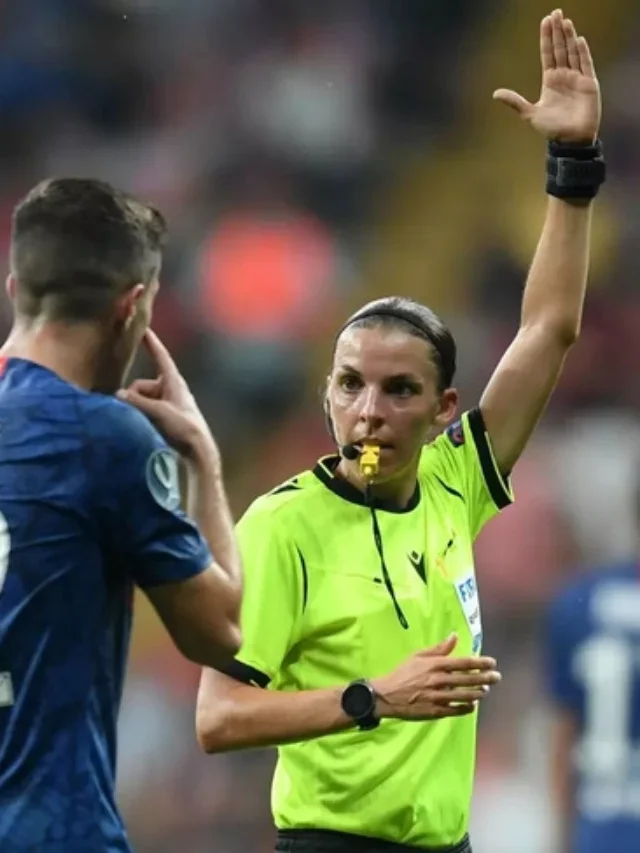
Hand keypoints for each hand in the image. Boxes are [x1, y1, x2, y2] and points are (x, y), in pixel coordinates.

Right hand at [118, 329, 215, 459]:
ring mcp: (165, 403)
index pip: (160, 356)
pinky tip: (139, 427)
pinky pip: (142, 410)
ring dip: (135, 409)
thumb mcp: (159, 412)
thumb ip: (137, 402)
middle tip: (134, 414)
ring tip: (142, 425)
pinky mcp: (162, 416)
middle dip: (133, 397)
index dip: (151, 342)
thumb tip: (118, 395)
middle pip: (139, 386)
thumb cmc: (184, 428)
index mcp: (173, 382)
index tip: (144, 328)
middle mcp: (168, 389)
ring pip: (138, 400)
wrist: (197, 451)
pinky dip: (138, 416)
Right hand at [371, 634, 500, 720]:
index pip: (464, 663)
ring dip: (479, 693)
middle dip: (486, 678)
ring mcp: (437, 697)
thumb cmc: (403, 673)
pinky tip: (473, 705)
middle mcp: (438, 681)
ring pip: (465, 695)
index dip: (481, 662)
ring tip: (486, 690)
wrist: (386, 695)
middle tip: (498, 677)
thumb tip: (454, 636)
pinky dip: (467, 707)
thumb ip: (439, 648)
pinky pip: (456, 710)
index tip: (492, 662)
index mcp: (435, 665)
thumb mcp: (418, 656)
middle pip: (468, 679)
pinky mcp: (435, 712)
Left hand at [493, 9, 599, 143]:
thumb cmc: (552, 129)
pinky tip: (578, 40)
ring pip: (572, 52)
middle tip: (555, 12)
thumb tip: (495, 93)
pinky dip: (582, 52)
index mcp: (550, 80)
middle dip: (558, 31)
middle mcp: (564, 76)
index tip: (545, 21)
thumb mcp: (530, 114)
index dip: (546, 38)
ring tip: (565, 21)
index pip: (548, 54)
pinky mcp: (589, 84)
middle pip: (560, 48)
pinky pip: (586, 64)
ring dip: (569, 37)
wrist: (570, 141)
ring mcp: (577, 78)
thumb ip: (515, 102)